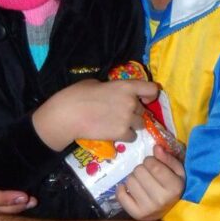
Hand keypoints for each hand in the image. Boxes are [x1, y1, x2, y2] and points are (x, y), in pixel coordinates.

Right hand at [32, 79, 159, 151]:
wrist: (68, 115)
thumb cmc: (77, 95)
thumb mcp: (96, 83)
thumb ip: (113, 88)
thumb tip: (115, 93)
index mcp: (126, 86)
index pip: (152, 89)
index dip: (150, 95)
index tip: (144, 99)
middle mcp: (131, 102)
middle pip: (142, 110)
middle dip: (133, 112)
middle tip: (118, 114)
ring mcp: (128, 119)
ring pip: (140, 124)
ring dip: (131, 125)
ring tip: (115, 124)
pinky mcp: (122, 134)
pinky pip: (132, 137)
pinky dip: (125, 136)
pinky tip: (112, 132)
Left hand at [115, 145, 185, 220]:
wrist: (170, 211)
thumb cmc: (173, 187)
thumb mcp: (177, 171)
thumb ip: (168, 158)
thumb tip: (156, 147)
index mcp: (174, 187)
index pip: (154, 166)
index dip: (150, 160)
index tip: (153, 164)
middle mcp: (161, 199)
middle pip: (139, 171)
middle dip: (142, 169)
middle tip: (147, 174)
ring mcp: (147, 208)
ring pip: (129, 181)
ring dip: (133, 178)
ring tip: (141, 183)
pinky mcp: (136, 214)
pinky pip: (120, 195)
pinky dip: (121, 189)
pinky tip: (129, 189)